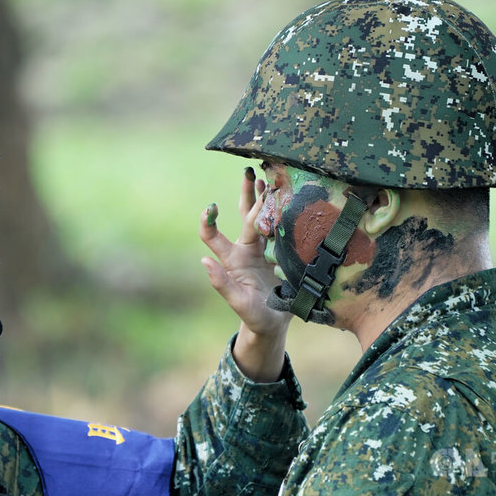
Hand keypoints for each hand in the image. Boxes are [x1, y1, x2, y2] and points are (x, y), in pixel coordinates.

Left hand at [200, 167, 290, 381]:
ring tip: (267, 175)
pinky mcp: (282, 251)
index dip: (209, 221)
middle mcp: (246, 249)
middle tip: (251, 171)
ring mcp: (264, 249)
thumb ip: (222, 284)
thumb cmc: (254, 317)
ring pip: (262, 217)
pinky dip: (285, 211)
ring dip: (264, 197)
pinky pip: (282, 227)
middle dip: (247, 194)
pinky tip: (292, 197)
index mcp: (233, 260)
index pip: (213, 237)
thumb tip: (203, 261)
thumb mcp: (239, 304)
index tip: (210, 206)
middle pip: (244, 216)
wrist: (275, 324)